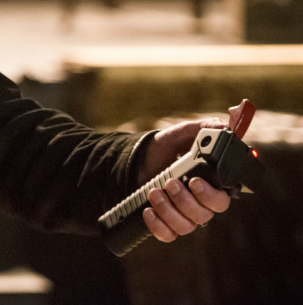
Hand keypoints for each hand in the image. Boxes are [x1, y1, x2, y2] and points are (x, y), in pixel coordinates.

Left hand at [137, 101, 253, 242]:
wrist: (139, 158)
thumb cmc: (167, 148)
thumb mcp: (184, 133)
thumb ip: (204, 128)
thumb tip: (223, 127)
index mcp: (211, 186)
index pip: (222, 201)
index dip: (210, 195)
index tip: (194, 181)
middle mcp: (200, 205)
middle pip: (204, 215)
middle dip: (185, 201)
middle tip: (171, 183)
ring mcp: (183, 216)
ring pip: (185, 226)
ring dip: (168, 210)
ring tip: (154, 192)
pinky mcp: (166, 224)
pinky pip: (167, 235)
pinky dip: (157, 225)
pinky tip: (148, 210)